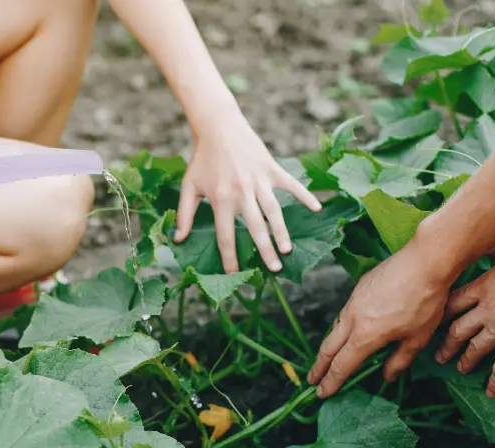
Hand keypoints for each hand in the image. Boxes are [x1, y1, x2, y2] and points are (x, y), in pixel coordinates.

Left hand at [173, 113, 321, 273]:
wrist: (218, 127)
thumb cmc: (202, 160)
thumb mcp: (189, 186)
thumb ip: (184, 214)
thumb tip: (178, 239)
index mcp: (220, 199)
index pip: (226, 236)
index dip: (230, 257)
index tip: (235, 273)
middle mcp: (241, 191)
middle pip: (255, 228)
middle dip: (265, 250)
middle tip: (275, 269)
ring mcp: (259, 180)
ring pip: (274, 210)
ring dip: (281, 231)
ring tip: (287, 249)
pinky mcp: (271, 168)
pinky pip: (291, 184)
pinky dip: (304, 195)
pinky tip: (316, 208)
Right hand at [307, 240, 451, 397]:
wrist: (425, 261)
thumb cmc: (426, 302)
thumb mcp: (418, 337)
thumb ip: (399, 360)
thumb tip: (387, 376)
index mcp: (366, 336)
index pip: (342, 365)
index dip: (331, 382)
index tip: (322, 393)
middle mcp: (353, 320)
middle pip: (328, 348)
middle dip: (319, 367)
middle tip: (312, 381)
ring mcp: (353, 302)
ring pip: (335, 329)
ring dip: (329, 347)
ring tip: (328, 359)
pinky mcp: (358, 289)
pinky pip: (344, 314)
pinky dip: (341, 329)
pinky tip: (348, 331)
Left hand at [435, 230, 494, 397]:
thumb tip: (488, 244)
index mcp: (483, 287)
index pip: (453, 303)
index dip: (441, 314)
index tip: (433, 322)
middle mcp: (485, 311)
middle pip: (457, 330)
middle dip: (446, 344)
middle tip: (439, 355)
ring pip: (475, 349)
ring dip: (465, 360)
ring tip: (459, 369)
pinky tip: (491, 393)